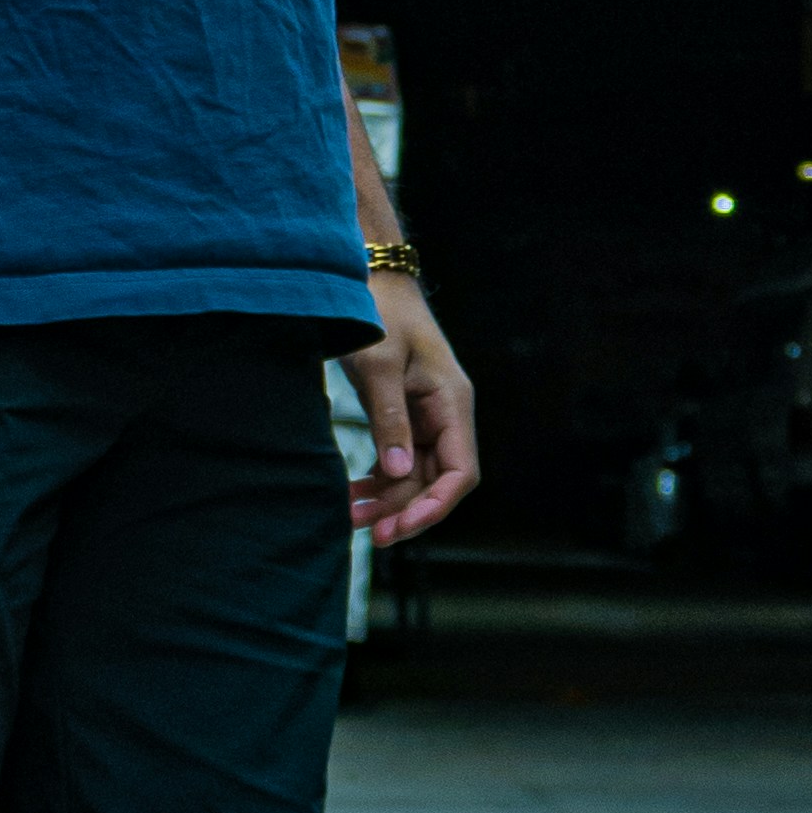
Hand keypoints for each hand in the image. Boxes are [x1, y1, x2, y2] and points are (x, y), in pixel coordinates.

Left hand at [344, 275, 477, 546]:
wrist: (369, 278)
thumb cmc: (378, 312)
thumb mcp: (380, 364)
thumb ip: (389, 419)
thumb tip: (396, 475)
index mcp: (452, 404)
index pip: (460, 473)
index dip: (434, 506)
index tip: (400, 527)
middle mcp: (445, 416)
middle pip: (436, 481)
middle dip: (405, 510)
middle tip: (369, 534)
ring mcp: (425, 417)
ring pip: (414, 476)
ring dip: (388, 500)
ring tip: (351, 518)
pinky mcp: (404, 416)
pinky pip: (398, 461)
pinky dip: (378, 480)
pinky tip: (352, 495)